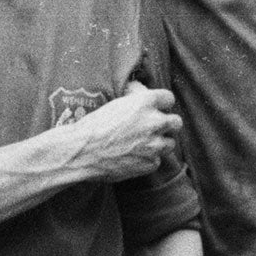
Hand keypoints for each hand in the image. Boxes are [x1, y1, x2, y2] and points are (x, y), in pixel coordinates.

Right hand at [67, 81, 182, 181]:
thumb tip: (142, 92)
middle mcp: (155, 122)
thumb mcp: (115, 104)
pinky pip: (156, 161)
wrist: (79, 152)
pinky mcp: (150, 163)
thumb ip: (135, 99)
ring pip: (170, 143)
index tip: (156, 108)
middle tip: (153, 128)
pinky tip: (133, 158)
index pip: (168, 98)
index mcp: (146, 102)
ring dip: (159, 143)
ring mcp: (154, 144)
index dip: (162, 103)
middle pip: (176, 122)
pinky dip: (147, 160)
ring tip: (142, 144)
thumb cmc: (92, 126)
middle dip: (166, 124)